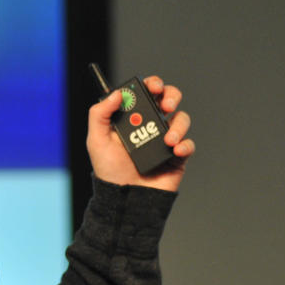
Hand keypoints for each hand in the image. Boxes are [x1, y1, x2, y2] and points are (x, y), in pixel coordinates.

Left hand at [87, 75, 192, 191]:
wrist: (125, 199)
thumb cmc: (109, 171)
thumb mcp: (96, 140)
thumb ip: (100, 113)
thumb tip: (117, 93)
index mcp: (132, 118)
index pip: (145, 93)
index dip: (152, 84)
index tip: (152, 86)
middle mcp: (150, 125)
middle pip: (168, 99)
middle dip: (171, 95)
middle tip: (165, 104)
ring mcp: (165, 140)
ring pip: (181, 119)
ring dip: (178, 124)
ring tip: (167, 139)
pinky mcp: (177, 157)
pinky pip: (189, 144)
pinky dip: (185, 144)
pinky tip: (175, 150)